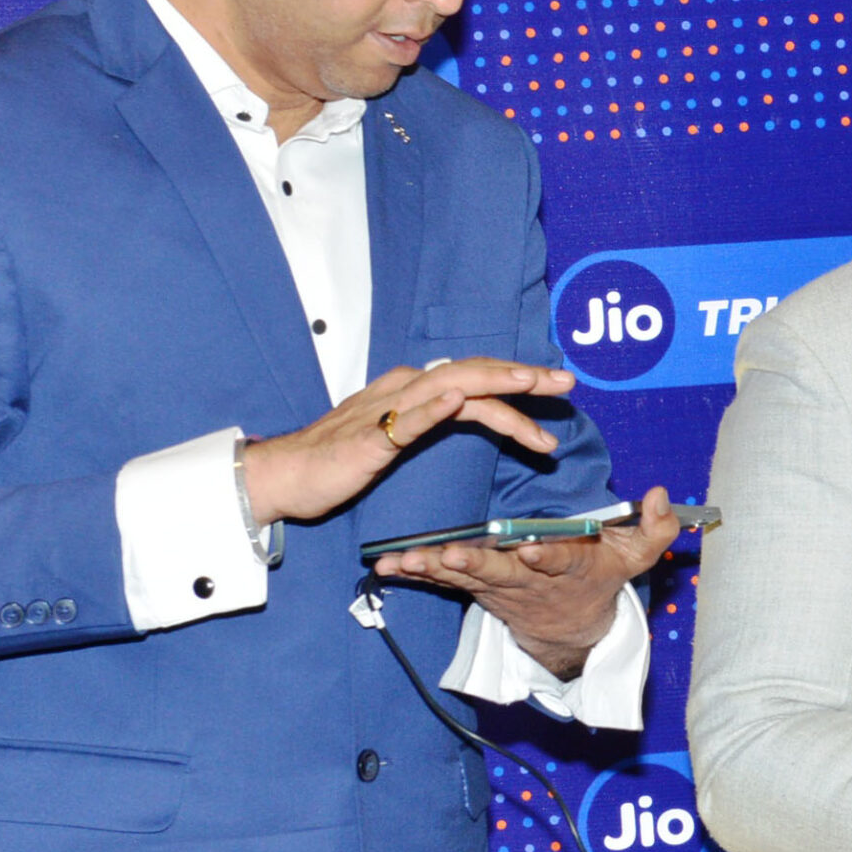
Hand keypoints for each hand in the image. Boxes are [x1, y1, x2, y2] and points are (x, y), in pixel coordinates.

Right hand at [243, 358, 578, 525]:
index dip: (516, 381)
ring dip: (495, 383)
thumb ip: (428, 420)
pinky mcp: (369, 438)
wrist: (285, 476)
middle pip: (473, 374)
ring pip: (450, 387)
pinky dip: (434, 406)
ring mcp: (386, 410)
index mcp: (411, 389)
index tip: (555, 389)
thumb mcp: (395, 436)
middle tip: (566, 383)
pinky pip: (406, 419)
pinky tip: (459, 400)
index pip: (474, 378)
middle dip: (523, 377)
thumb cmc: (337, 460)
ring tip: (532, 385)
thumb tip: (463, 407)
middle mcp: (403, 389)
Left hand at [370, 487, 684, 677]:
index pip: (559, 559)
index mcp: (569, 565)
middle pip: (500, 572)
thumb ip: (654, 528)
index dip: (546, 556)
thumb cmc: (602, 578)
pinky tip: (387, 565)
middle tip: (451, 555)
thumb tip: (661, 493)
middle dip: (475, 564)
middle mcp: (529, 578)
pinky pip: (443, 581)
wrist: (571, 629)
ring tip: (403, 560)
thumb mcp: (636, 558)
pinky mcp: (476, 586)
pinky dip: (416, 573)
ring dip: (432, 569)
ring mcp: (498, 585)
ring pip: (463, 577)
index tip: (533, 548)